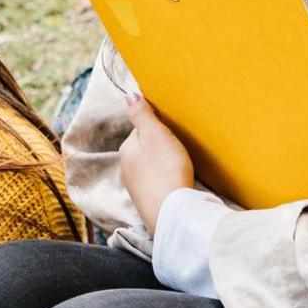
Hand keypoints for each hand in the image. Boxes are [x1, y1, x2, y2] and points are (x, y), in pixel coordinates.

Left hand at [119, 93, 194, 234]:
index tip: (172, 130)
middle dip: (160, 148)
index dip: (157, 128)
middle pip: (145, 151)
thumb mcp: (155, 134)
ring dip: (164, 166)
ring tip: (181, 165)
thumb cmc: (165, 169)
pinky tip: (178, 183)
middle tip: (179, 148)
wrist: (171, 212)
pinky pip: (158, 185)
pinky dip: (167, 181)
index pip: (140, 130)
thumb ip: (142, 114)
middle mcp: (126, 170)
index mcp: (126, 150)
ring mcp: (137, 189)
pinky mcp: (149, 203)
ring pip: (151, 169)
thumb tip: (129, 95)